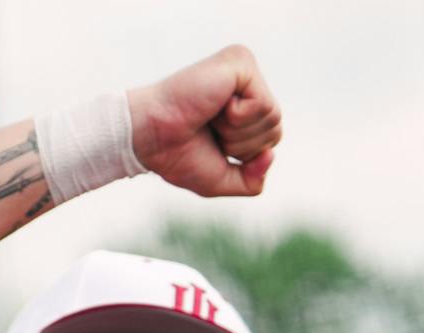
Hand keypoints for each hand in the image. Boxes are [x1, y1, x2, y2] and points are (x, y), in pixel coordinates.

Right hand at [128, 45, 281, 196]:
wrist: (147, 137)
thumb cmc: (174, 154)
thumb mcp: (219, 179)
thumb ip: (251, 181)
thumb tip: (270, 155)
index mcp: (243, 103)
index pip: (271, 137)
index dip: (244, 153)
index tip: (210, 142)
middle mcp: (247, 82)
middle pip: (276, 128)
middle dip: (242, 144)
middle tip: (208, 130)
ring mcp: (244, 67)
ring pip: (273, 117)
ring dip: (237, 131)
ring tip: (208, 118)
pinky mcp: (241, 60)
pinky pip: (263, 104)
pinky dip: (237, 117)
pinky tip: (213, 106)